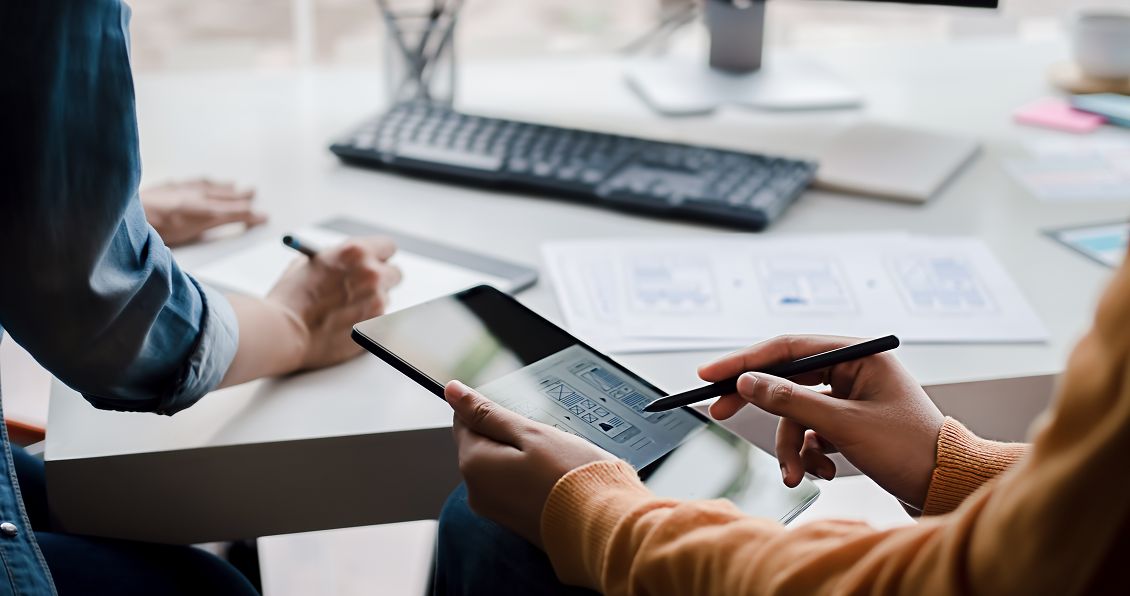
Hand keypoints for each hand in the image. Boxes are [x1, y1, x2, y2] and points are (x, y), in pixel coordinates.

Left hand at [142, 179, 266, 246]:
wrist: (129, 214)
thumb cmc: (156, 229)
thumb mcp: (193, 234)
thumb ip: (216, 227)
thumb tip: (237, 221)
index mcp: (205, 209)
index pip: (234, 211)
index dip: (249, 215)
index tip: (264, 216)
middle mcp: (196, 195)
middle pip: (224, 195)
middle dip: (240, 195)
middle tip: (253, 192)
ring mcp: (180, 190)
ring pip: (208, 186)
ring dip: (222, 186)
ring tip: (232, 185)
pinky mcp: (165, 188)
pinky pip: (190, 182)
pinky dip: (200, 182)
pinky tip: (199, 182)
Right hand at [266, 237, 402, 370]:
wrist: (284, 332)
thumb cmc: (290, 298)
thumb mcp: (310, 264)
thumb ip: (336, 259)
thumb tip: (350, 262)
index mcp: (356, 252)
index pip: (387, 246)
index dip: (380, 256)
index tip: (375, 263)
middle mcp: (372, 274)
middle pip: (394, 273)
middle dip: (381, 280)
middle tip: (365, 288)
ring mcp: (377, 301)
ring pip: (385, 299)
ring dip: (371, 303)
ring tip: (343, 312)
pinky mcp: (377, 326)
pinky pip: (379, 320)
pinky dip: (366, 322)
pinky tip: (344, 325)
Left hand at [446, 380, 616, 547]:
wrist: (603, 524)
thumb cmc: (571, 477)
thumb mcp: (529, 432)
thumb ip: (487, 412)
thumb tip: (452, 391)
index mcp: (474, 464)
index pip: (464, 422)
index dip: (494, 413)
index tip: (521, 419)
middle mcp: (477, 491)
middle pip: (482, 445)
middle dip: (509, 436)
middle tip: (545, 442)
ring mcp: (494, 509)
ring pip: (499, 466)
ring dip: (521, 457)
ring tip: (553, 463)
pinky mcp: (513, 521)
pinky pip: (512, 487)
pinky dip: (529, 477)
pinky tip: (553, 478)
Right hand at [699, 335, 943, 509]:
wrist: (948, 487)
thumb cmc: (910, 449)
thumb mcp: (844, 425)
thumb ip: (791, 401)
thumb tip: (747, 382)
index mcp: (858, 354)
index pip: (788, 348)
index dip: (745, 361)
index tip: (710, 375)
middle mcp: (853, 370)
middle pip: (787, 379)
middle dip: (761, 406)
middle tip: (720, 414)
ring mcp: (851, 397)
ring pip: (797, 414)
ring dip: (792, 446)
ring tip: (798, 474)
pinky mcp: (850, 423)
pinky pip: (812, 432)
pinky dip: (810, 453)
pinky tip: (823, 470)